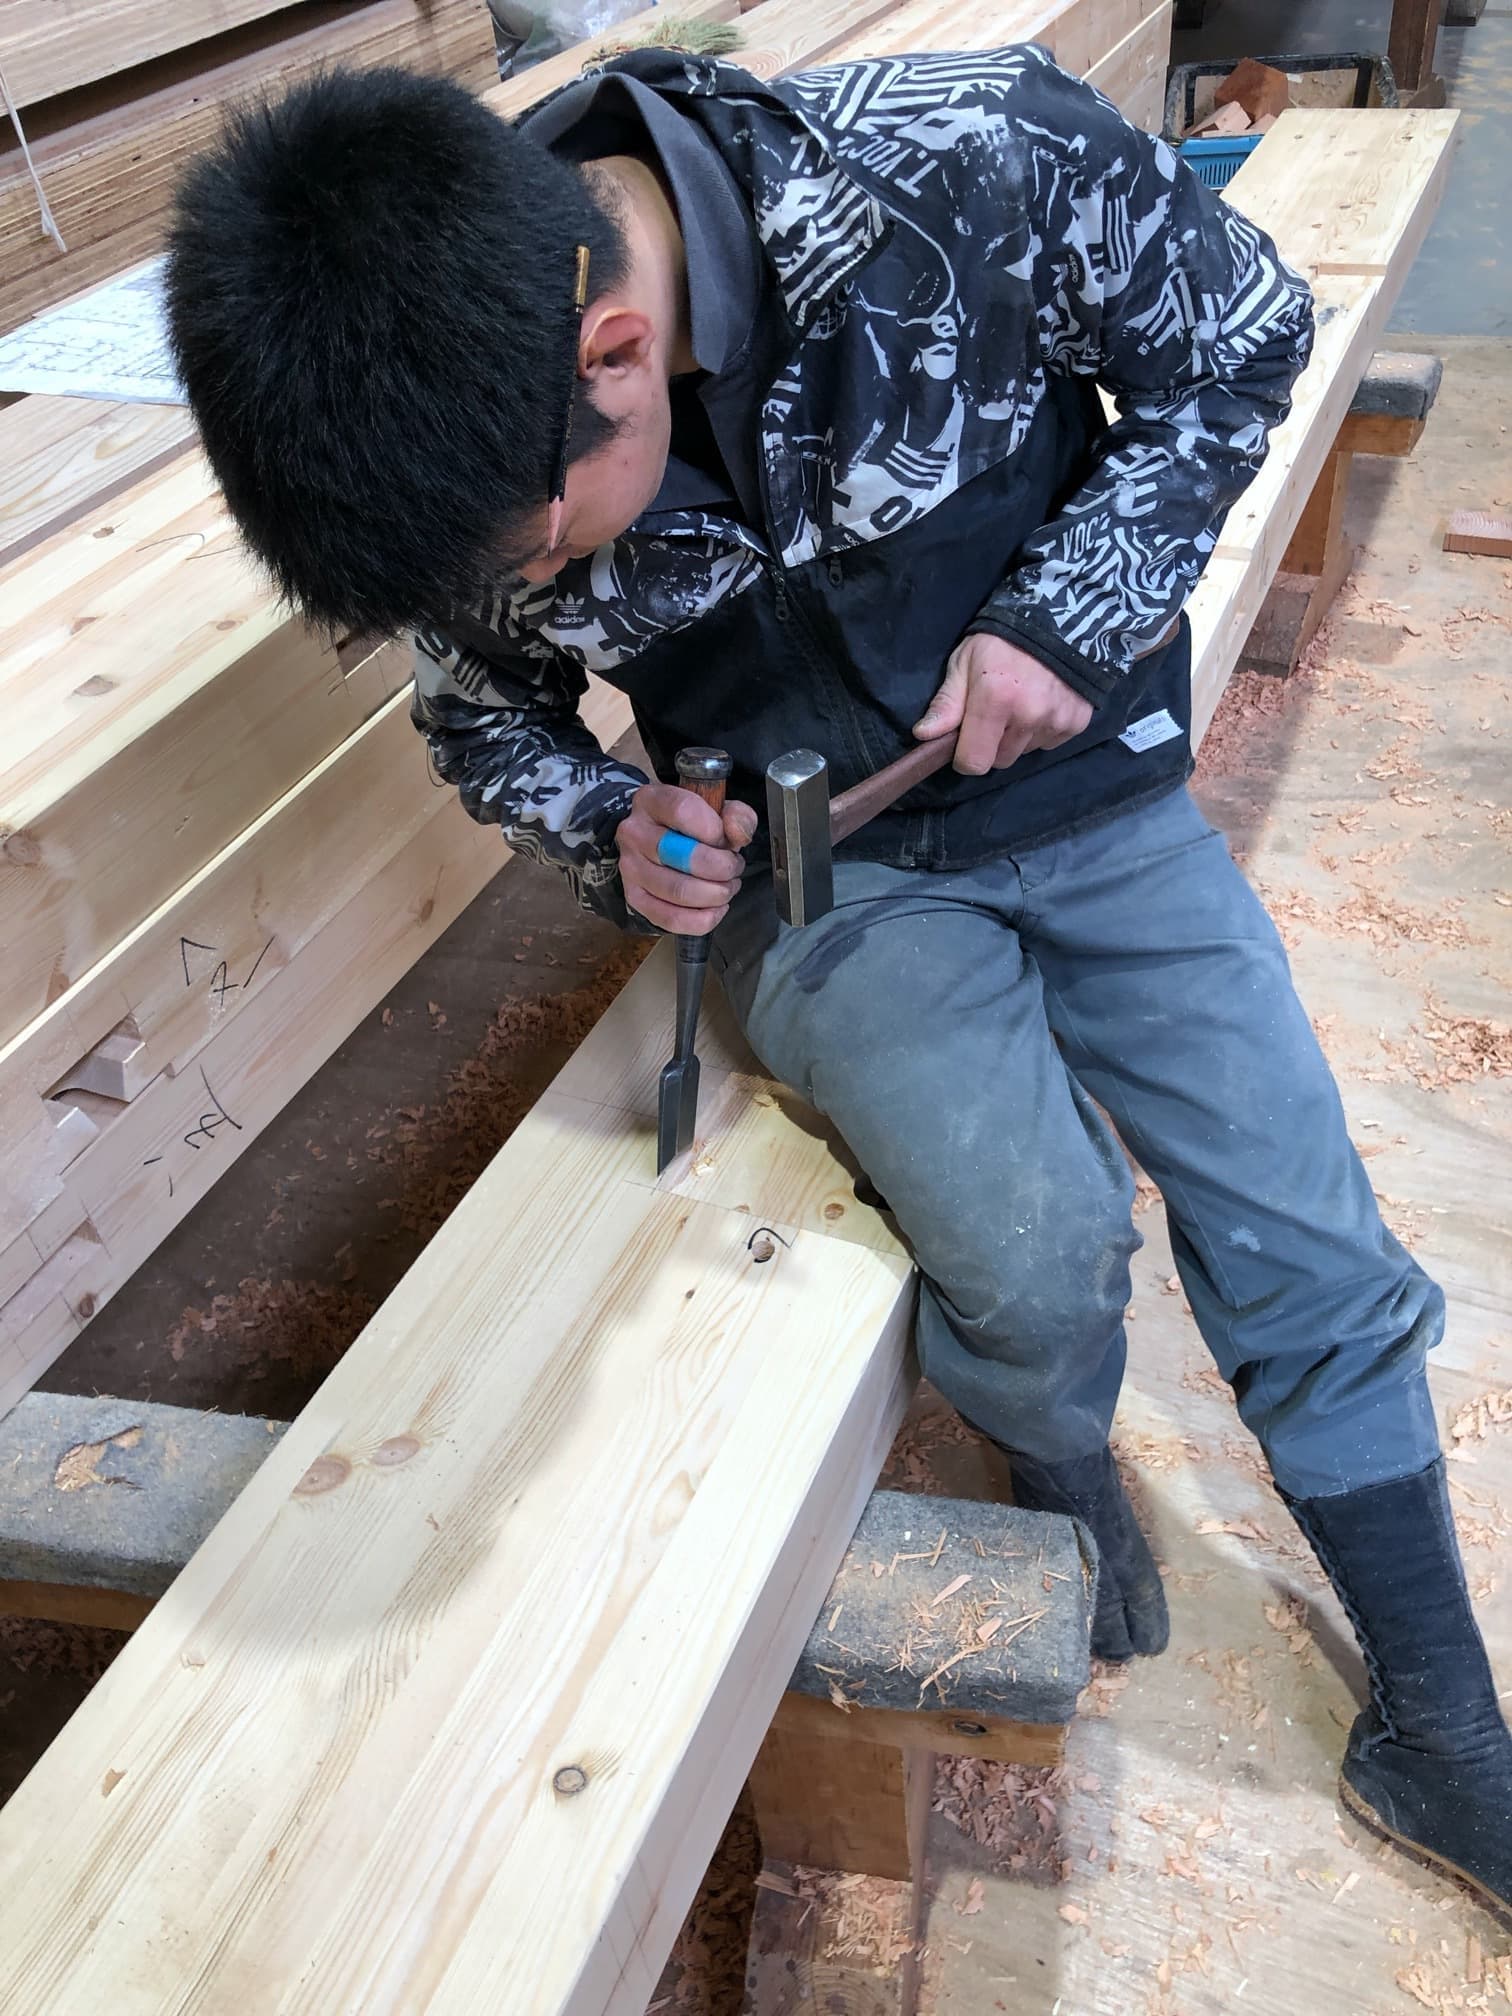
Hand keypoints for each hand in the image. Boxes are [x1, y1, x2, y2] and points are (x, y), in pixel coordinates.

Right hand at [617, 781, 757, 935]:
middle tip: (734, 868)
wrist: (655, 839)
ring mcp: (631, 868)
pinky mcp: (634, 898)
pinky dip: (703, 919)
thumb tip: (738, 834)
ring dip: (716, 894)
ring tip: (727, 886)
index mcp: (652, 800)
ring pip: (680, 891)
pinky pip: (671, 919)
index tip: (727, 839)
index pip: (683, 811)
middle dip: (723, 868)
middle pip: (684, 856)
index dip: (715, 830)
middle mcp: (634, 833)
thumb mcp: (715, 808)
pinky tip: (716, 908)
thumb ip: (736, 815)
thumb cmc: (689, 825)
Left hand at [915, 634, 1092, 774]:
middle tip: (995, 714)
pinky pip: (1049, 743)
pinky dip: (1042, 731)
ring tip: (1021, 703)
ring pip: (1025, 752)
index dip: (965, 757)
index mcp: (995, 700)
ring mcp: (1056, 720)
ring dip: (1018, 737)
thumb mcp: (964, 663)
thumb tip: (924, 735)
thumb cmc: (1001, 641)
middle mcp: (1028, 715)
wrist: (1059, 619)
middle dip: (992, 744)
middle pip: (1000, 760)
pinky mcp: (1077, 722)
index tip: (964, 741)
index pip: (975, 762)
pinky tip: (1042, 704)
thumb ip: (947, 702)